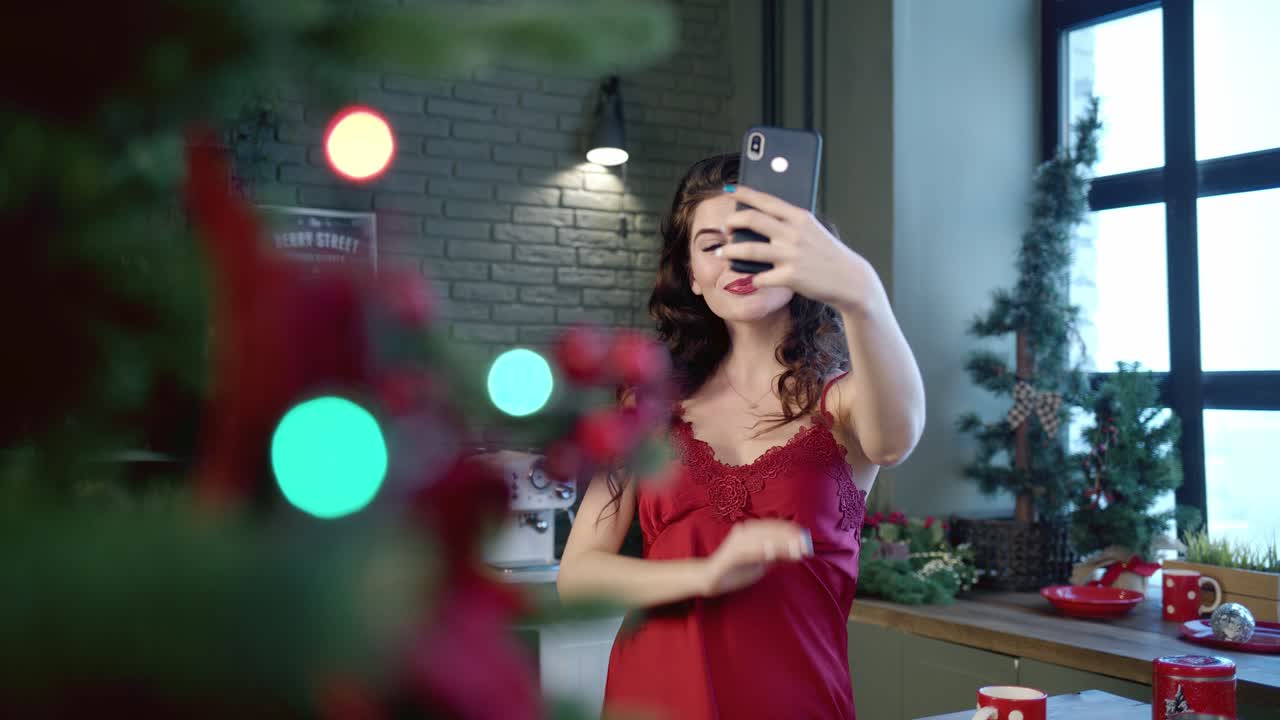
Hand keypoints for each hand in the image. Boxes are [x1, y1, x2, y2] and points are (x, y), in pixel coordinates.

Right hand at [700, 519, 812, 596]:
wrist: (710, 579)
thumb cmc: (736, 570)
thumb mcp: (761, 563)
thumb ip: (775, 555)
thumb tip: (797, 551)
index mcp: (750, 531)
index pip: (773, 526)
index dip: (790, 530)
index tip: (805, 537)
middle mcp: (743, 532)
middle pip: (769, 530)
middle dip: (788, 536)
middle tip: (804, 544)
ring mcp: (736, 542)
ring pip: (761, 538)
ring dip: (779, 543)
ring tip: (795, 548)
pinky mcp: (730, 554)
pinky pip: (748, 551)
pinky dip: (761, 551)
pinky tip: (772, 553)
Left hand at [716, 185, 884, 312]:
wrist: (849, 279)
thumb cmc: (827, 254)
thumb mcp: (812, 229)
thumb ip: (789, 221)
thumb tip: (760, 216)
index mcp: (799, 216)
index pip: (765, 199)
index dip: (743, 193)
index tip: (728, 189)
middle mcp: (794, 233)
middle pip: (751, 220)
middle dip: (731, 222)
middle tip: (724, 227)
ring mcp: (791, 255)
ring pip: (748, 249)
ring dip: (730, 251)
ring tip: (722, 252)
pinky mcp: (790, 277)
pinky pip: (760, 277)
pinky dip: (753, 278)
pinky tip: (752, 278)